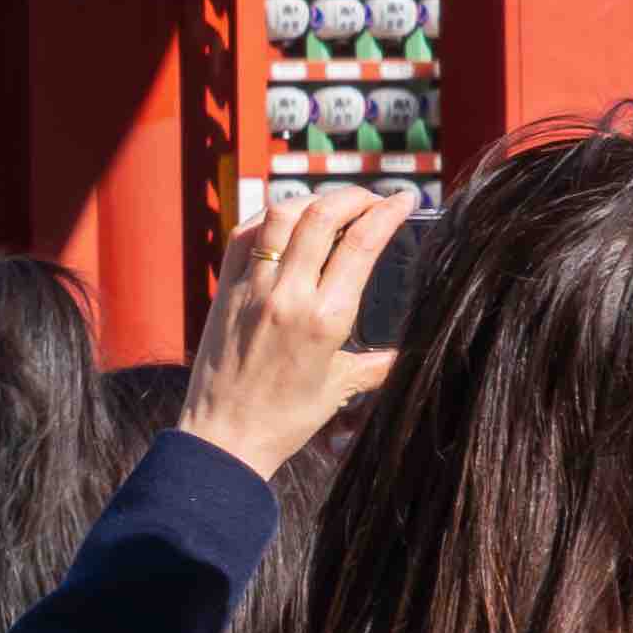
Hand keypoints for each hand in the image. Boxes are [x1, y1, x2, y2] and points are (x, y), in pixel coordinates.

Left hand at [185, 188, 411, 474]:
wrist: (224, 436)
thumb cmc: (286, 418)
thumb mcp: (341, 387)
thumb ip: (377, 364)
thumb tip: (407, 356)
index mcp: (326, 318)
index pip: (362, 243)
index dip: (387, 210)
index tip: (404, 198)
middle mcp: (288, 295)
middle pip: (322, 216)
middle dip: (354, 196)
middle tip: (373, 199)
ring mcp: (252, 288)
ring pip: (281, 215)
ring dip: (312, 200)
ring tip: (332, 206)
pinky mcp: (225, 290)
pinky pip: (245, 235)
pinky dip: (270, 218)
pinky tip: (288, 222)